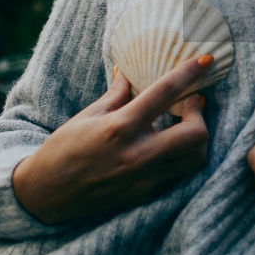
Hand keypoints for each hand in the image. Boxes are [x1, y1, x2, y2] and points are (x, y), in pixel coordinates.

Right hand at [12, 55, 210, 224]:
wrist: (47, 194)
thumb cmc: (64, 150)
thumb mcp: (88, 115)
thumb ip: (117, 94)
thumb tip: (129, 70)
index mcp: (120, 128)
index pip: (165, 93)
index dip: (189, 72)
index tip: (207, 59)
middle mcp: (137, 155)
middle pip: (196, 134)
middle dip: (201, 114)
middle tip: (193, 102)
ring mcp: (145, 179)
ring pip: (196, 158)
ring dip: (198, 137)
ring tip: (186, 124)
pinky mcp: (147, 195)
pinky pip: (180, 174)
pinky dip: (184, 156)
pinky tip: (173, 145)